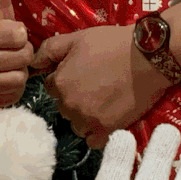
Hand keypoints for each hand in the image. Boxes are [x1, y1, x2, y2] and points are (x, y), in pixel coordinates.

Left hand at [33, 23, 170, 140]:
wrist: (148, 57)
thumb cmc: (112, 44)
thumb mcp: (77, 38)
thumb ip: (49, 49)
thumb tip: (32, 63)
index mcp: (60, 83)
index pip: (51, 88)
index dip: (65, 79)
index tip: (82, 73)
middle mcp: (70, 105)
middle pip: (63, 107)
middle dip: (74, 98)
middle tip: (96, 85)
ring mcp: (89, 120)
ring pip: (77, 124)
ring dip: (85, 116)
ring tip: (103, 101)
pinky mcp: (108, 130)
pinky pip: (93, 141)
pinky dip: (98, 133)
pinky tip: (108, 118)